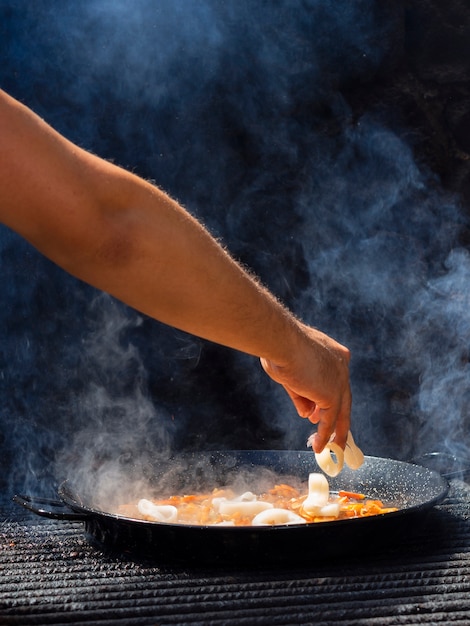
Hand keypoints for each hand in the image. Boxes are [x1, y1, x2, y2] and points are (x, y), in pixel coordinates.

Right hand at [260, 322, 350, 452]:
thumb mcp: (290, 374)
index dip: (325, 399)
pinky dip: (324, 435)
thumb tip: (308, 414)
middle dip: (337, 417)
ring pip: (340, 411)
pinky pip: (330, 419)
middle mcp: (342, 366)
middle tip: (334, 434)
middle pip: (343, 397)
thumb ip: (301, 394)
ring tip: (329, 446)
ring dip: (333, 431)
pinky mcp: (332, 395)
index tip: (317, 413)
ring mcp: (339, 381)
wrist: (281, 342)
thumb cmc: (279, 349)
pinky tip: (319, 446)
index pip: (333, 380)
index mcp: (333, 353)